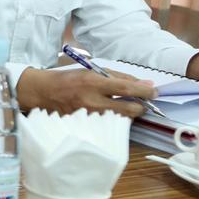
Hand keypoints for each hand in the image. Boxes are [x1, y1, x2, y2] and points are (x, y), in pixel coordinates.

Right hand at [16, 67, 158, 117]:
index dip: (144, 91)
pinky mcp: (86, 126)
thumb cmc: (68, 79)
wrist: (43, 92)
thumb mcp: (91, 71)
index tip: (154, 92)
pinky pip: (108, 125)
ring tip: (124, 106)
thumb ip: (118, 77)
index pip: (126, 88)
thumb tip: (144, 84)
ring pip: (121, 119)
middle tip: (144, 102)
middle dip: (141, 106)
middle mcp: (92, 101)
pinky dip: (115, 119)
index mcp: (94, 83)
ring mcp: (89, 116)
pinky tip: (111, 114)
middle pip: (128, 109)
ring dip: (128, 113)